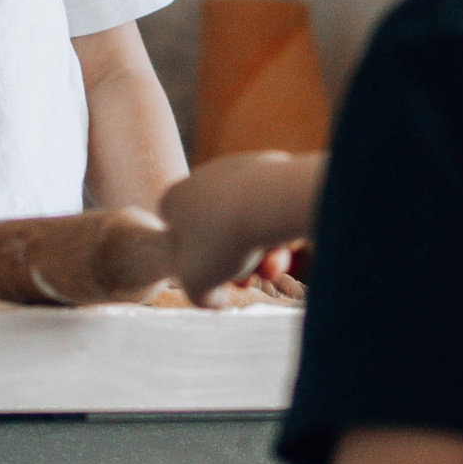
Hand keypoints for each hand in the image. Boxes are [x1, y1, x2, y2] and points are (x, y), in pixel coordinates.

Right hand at [160, 154, 314, 307]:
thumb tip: (216, 297)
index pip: (176, 233)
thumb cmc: (223, 242)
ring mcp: (235, 170)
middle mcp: (201, 179)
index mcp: (174, 199)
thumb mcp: (196, 284)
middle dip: (235, 262)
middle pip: (217, 233)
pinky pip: (269, 209)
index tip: (214, 276)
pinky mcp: (268, 166)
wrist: (270, 202)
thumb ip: (199, 295)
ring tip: (273, 263)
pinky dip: (277, 229)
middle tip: (249, 279)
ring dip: (260, 251)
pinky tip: (288, 242)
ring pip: (246, 224)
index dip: (194, 261)